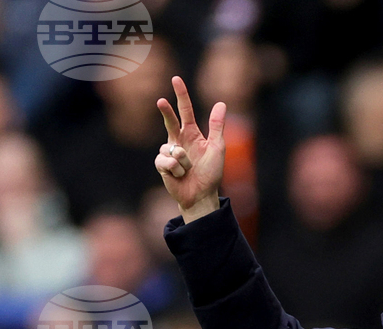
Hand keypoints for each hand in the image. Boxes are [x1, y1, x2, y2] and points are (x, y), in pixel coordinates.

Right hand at [155, 75, 225, 221]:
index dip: (181, 95)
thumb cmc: (211, 173)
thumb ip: (217, 126)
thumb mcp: (217, 147)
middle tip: (161, 100)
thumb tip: (221, 103)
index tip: (176, 79)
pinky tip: (179, 176)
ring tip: (188, 170)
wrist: (202, 195)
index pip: (185, 111)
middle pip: (170, 120)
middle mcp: (178, 140)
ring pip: (171, 147)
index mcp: (192, 134)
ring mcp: (169, 152)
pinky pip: (167, 160)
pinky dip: (176, 169)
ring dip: (183, 161)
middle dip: (166, 111)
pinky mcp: (161, 164)